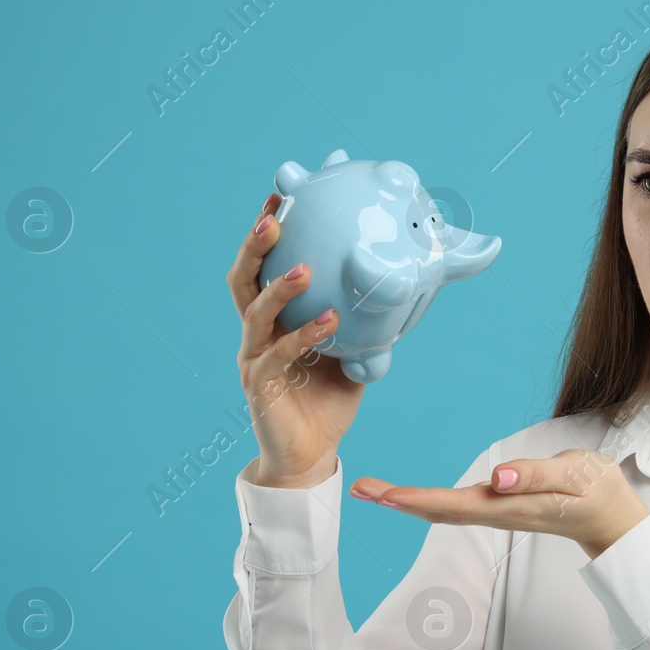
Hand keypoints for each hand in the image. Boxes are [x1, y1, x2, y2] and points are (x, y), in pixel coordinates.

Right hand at [228, 193, 365, 487]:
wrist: (310, 456)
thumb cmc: (328, 400)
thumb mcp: (354, 350)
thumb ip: (367, 320)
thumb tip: (407, 283)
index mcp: (273, 320)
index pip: (263, 265)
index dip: (267, 230)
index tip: (280, 193)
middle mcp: (256, 333)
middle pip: (242, 279)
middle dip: (256, 246)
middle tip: (275, 217)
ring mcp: (254, 358)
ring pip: (255, 313)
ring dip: (280, 288)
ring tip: (306, 269)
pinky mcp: (261, 387)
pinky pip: (280, 356)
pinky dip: (305, 335)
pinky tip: (331, 321)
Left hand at [349, 449, 649, 559]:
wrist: (613, 516)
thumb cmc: (596, 491)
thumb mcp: (573, 477)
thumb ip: (535, 476)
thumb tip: (495, 478)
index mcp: (510, 505)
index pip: (453, 503)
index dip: (416, 498)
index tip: (383, 494)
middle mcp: (497, 511)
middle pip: (438, 510)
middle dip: (398, 501)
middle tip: (358, 490)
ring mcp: (498, 511)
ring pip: (443, 509)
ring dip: (406, 501)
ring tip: (372, 491)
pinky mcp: (502, 505)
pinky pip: (455, 505)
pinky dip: (427, 499)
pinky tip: (410, 496)